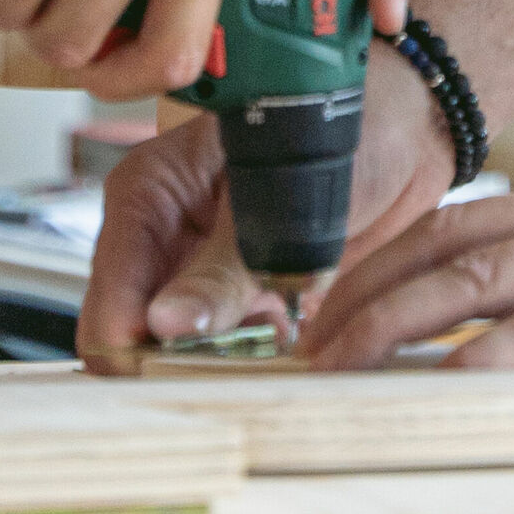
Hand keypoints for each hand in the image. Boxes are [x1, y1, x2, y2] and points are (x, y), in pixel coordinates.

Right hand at [77, 46, 455, 365]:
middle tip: (232, 368)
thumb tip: (163, 324)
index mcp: (147, 194)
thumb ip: (222, 269)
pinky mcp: (239, 295)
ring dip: (219, 362)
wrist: (402, 132)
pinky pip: (222, 350)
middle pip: (134, 334)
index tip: (172, 382)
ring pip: (177, 350)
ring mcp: (197, 269)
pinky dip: (250, 356)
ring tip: (273, 334)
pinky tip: (289, 331)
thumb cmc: (334, 130)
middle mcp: (162, 236)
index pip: (111, 295)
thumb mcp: (278, 200)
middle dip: (175, 364)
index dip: (131, 349)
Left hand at [299, 167, 513, 373]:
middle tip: (300, 341)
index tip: (330, 304)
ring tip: (336, 362)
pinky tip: (447, 382)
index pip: (464, 224)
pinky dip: (494, 354)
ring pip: (484, 277)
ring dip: (397, 319)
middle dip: (363, 292)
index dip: (387, 261)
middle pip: (450, 244)